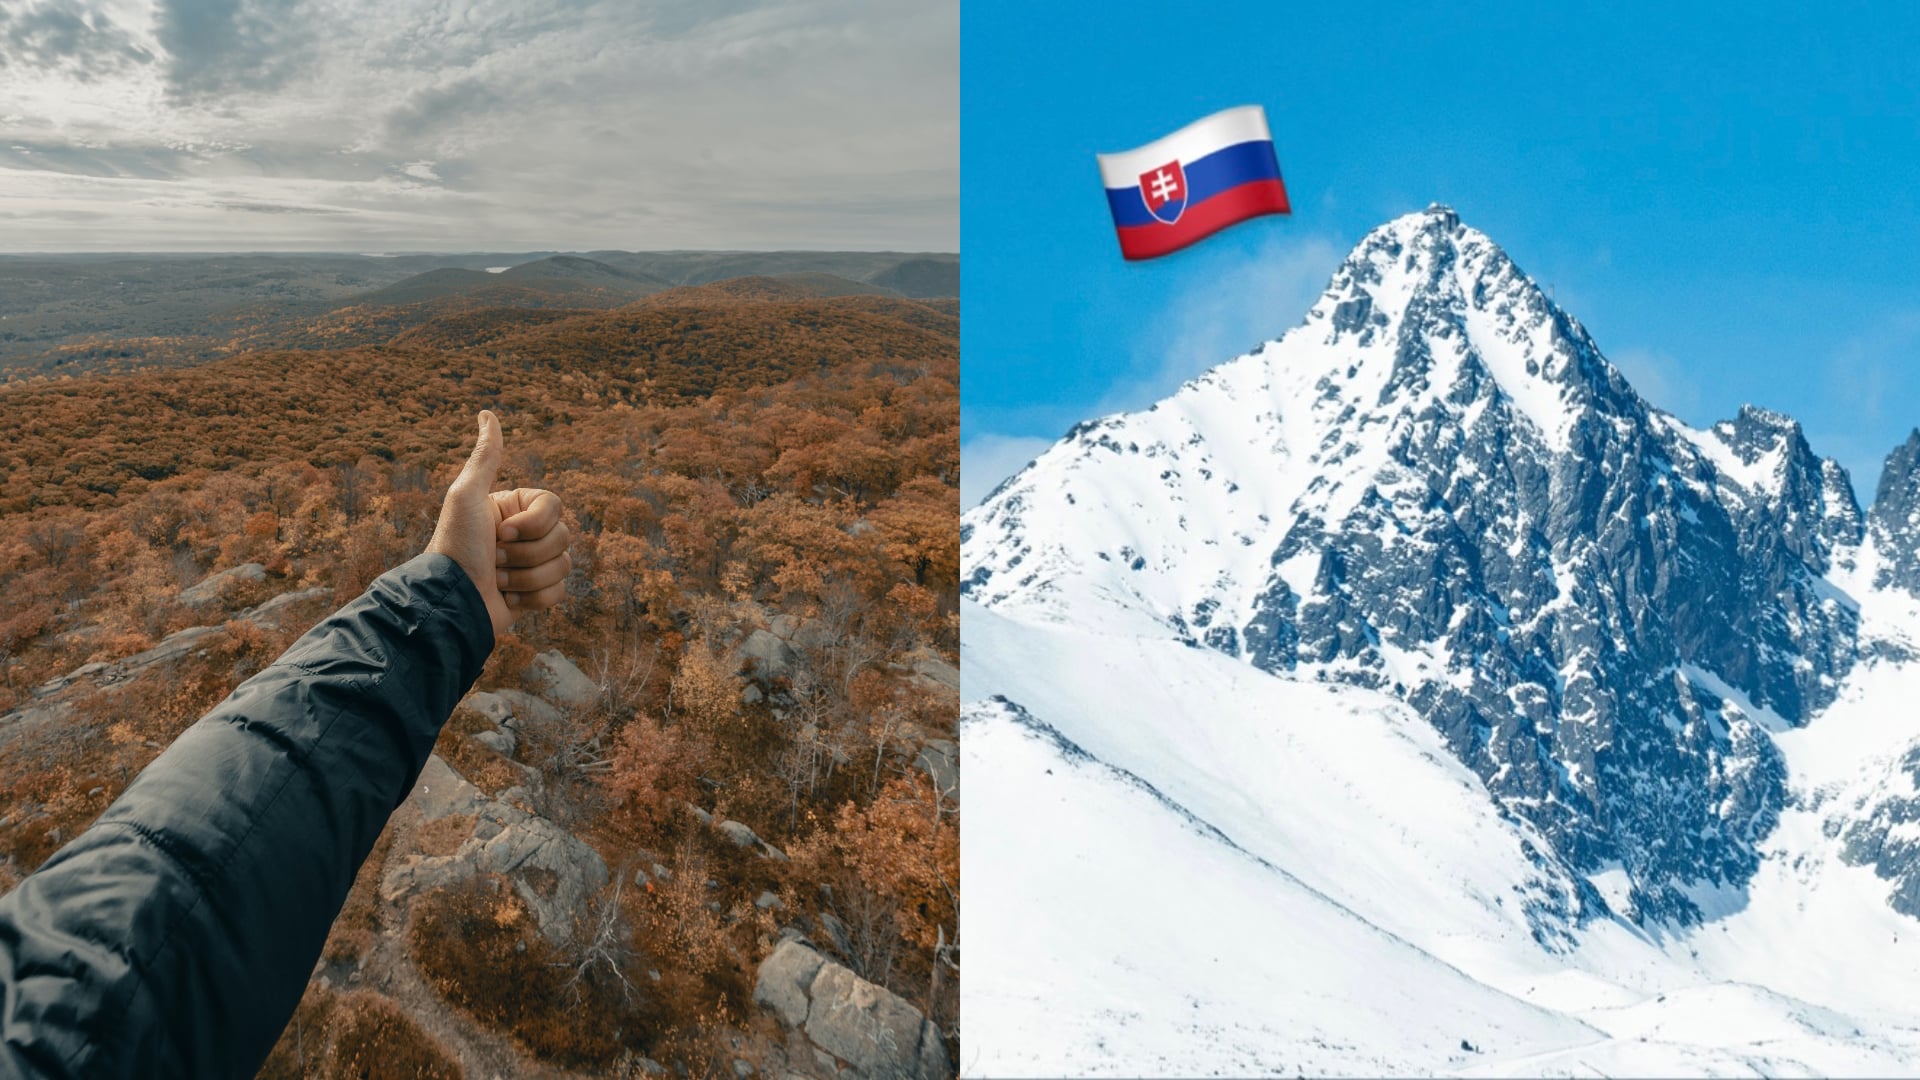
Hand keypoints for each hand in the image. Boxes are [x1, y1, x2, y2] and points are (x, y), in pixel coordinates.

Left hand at [427, 411, 572, 638]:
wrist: (452, 601)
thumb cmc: (456, 546)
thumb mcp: (466, 495)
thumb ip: (484, 457)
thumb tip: (487, 413)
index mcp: (514, 509)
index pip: (555, 507)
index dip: (533, 524)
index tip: (500, 533)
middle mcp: (525, 535)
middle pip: (563, 536)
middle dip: (526, 553)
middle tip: (494, 559)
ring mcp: (532, 565)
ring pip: (563, 564)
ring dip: (526, 577)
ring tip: (497, 580)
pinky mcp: (535, 594)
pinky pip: (560, 591)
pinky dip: (533, 598)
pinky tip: (508, 597)